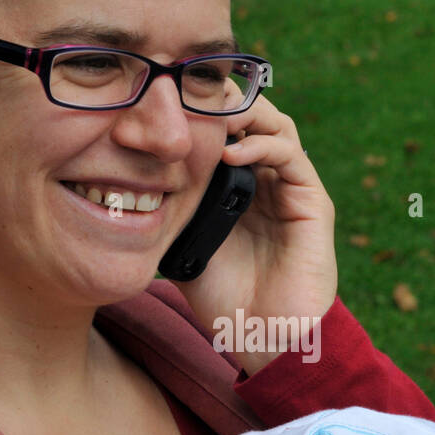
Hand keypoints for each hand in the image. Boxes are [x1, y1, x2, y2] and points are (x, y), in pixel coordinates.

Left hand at [175, 95, 337, 374]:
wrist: (263, 338)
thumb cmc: (222, 298)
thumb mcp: (181, 243)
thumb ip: (167, 209)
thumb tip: (122, 180)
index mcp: (238, 185)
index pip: (226, 128)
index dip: (201, 109)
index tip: (165, 103)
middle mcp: (267, 179)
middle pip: (252, 116)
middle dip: (222, 101)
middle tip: (188, 97)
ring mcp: (291, 188)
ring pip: (275, 124)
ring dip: (245, 112)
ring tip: (210, 116)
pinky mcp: (312, 202)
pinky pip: (290, 155)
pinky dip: (262, 145)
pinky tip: (231, 153)